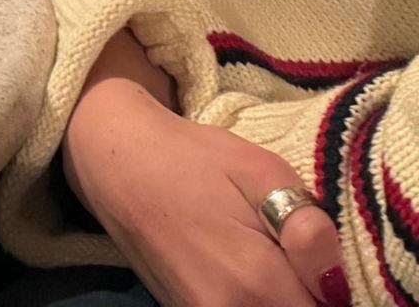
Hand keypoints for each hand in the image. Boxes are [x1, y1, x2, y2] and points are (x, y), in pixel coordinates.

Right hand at [63, 79, 347, 306]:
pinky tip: (239, 268)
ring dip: (279, 298)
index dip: (331, 288)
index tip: (314, 258)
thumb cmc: (190, 158)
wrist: (114, 162)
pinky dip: (252, 300)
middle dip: (306, 294)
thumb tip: (336, 285)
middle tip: (291, 254)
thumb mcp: (258, 168)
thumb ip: (307, 227)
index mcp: (256, 282)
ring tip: (265, 258)